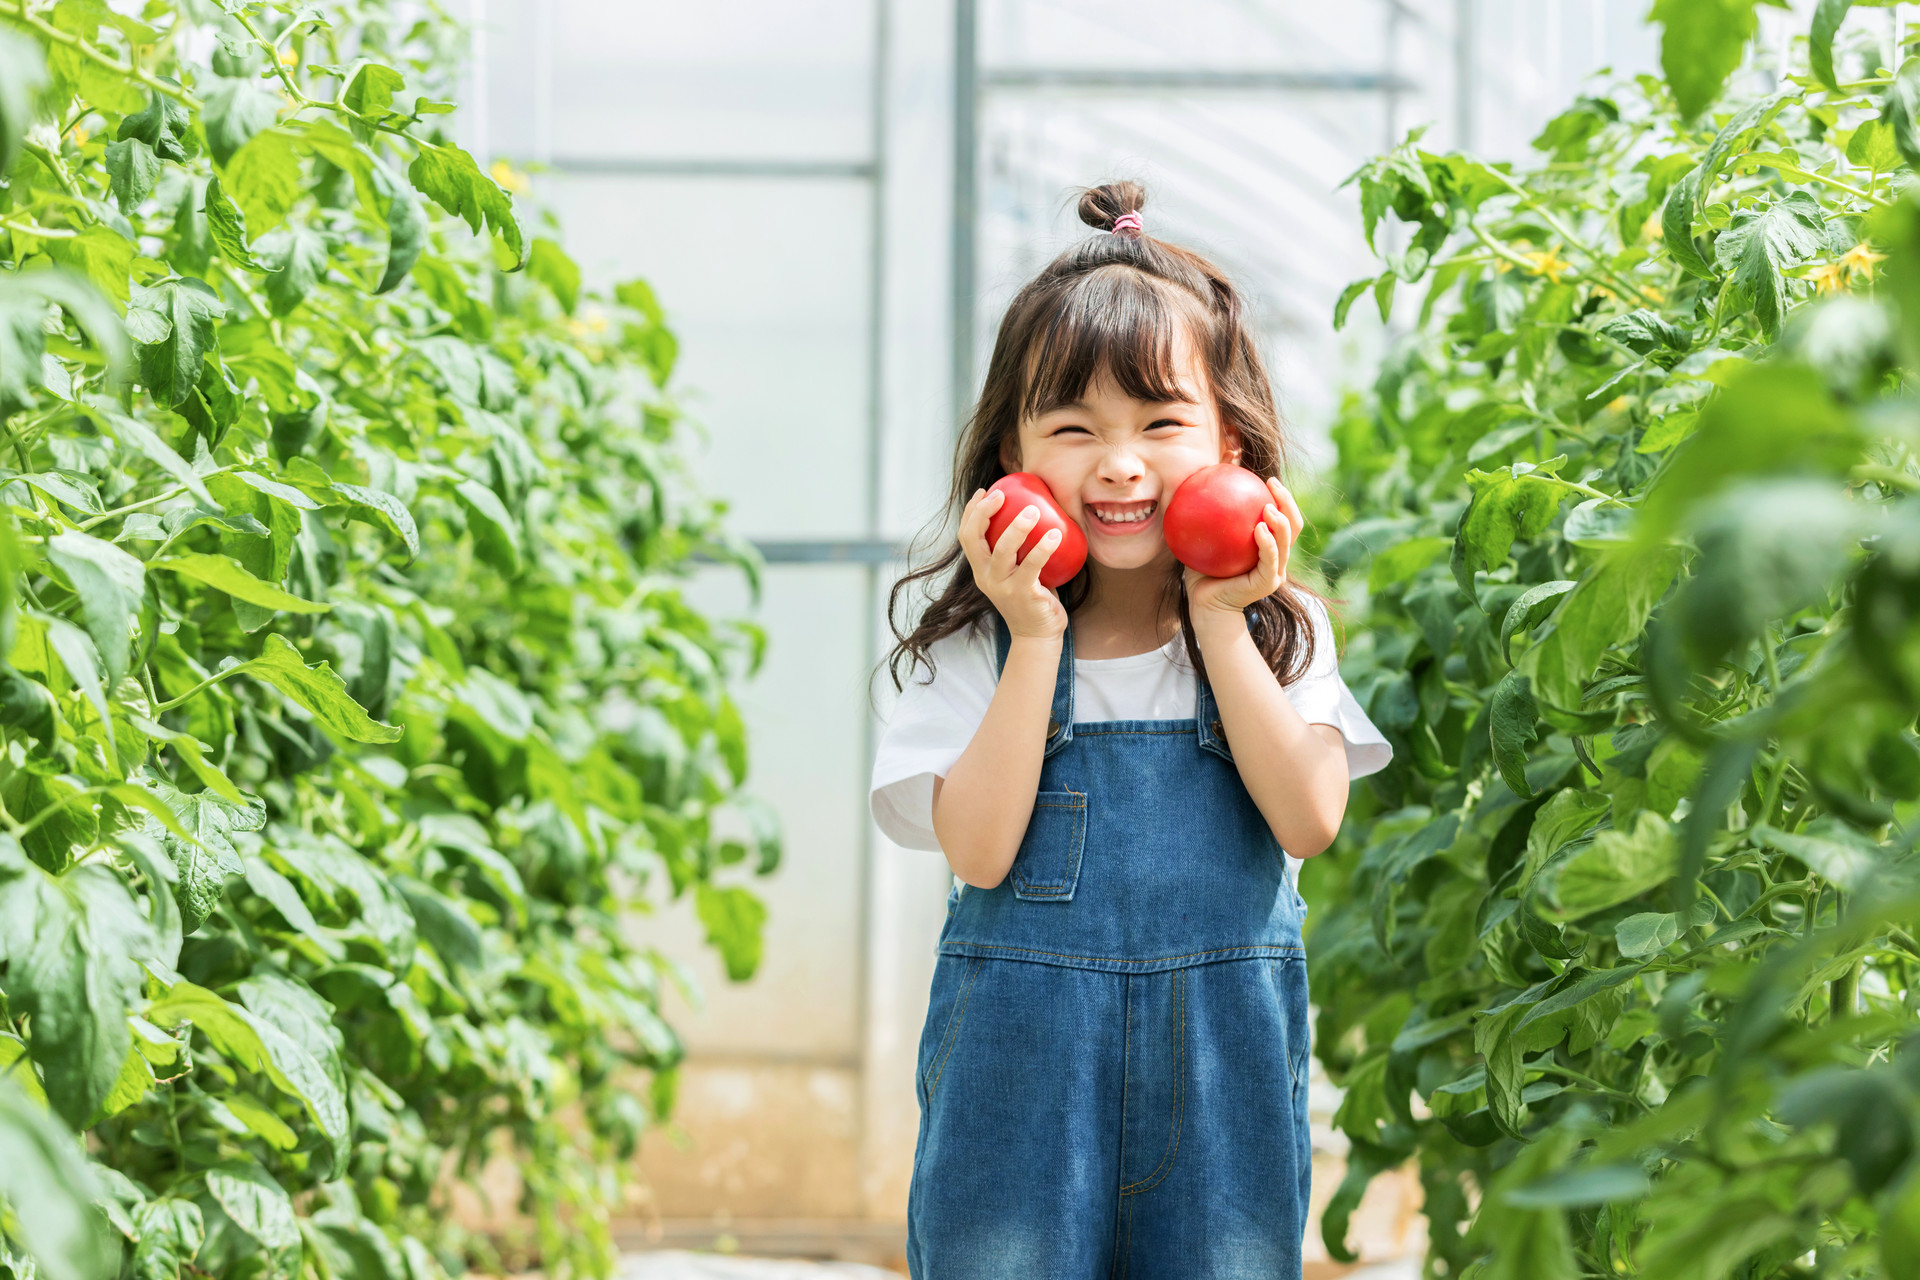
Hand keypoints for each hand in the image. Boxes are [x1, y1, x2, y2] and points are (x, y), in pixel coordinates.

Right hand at [960, 487, 1069, 640]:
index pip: (966, 536)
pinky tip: (1056, 535)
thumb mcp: (1016, 573)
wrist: (1038, 635)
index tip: (984, 491)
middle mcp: (986, 577)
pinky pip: (1032, 566)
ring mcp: (1002, 587)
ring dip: (1016, 527)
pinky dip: (1043, 548)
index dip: (971, 511)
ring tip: (1032, 510)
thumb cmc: (1032, 597)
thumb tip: (1033, 512)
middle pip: (973, 539)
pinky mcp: (1022, 594)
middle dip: (983, 512)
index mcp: (981, 570)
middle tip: (1001, 494)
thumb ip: (1017, 551)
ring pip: (1002, 551)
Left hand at [1184, 476, 1302, 621]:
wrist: (1204, 605)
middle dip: (1287, 502)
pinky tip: (1259, 528)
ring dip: (1280, 521)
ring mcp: (1275, 572)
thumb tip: (1199, 485)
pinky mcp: (1268, 582)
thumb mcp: (1206, 540)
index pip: (1282, 518)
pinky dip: (1267, 542)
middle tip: (1272, 483)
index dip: (1281, 498)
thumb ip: (1209, 518)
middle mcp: (1277, 559)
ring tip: (1269, 505)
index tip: (1267, 480)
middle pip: (1293, 525)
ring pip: (1286, 541)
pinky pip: (1270, 558)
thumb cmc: (1202, 572)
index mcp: (1268, 548)